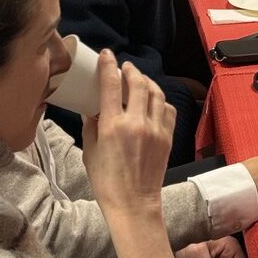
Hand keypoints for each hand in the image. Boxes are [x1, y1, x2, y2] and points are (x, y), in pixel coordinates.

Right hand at [83, 53, 174, 214]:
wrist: (133, 203)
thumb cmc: (107, 181)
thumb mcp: (90, 152)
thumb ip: (91, 125)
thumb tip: (91, 107)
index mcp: (113, 126)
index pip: (110, 85)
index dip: (108, 65)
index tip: (107, 54)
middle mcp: (136, 122)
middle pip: (137, 83)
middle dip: (130, 70)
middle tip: (125, 67)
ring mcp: (155, 128)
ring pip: (155, 93)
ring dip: (147, 82)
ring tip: (139, 79)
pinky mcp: (167, 136)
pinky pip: (167, 109)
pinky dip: (160, 100)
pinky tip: (154, 100)